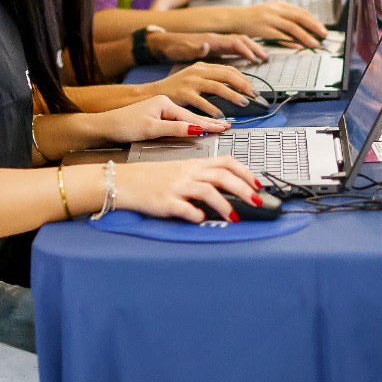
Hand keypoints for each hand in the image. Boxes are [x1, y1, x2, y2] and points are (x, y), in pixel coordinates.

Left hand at [82, 95, 227, 144]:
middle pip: (191, 116)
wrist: (103, 126)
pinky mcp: (156, 117)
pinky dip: (190, 124)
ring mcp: (160, 109)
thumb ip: (175, 129)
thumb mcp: (151, 129)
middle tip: (227, 126)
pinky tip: (197, 127)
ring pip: (186, 118)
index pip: (191, 117)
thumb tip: (196, 129)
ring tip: (219, 126)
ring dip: (202, 123)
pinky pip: (179, 121)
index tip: (224, 128)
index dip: (208, 125)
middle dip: (210, 122)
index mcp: (165, 102)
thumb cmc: (123, 125)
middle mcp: (165, 103)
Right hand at [113, 156, 265, 222]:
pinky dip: (195, 214)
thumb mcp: (180, 171)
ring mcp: (177, 187)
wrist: (124, 181)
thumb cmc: (152, 178)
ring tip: (234, 218)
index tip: (258, 184)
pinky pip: (184, 208)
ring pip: (207, 191)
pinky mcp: (164, 202)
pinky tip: (201, 220)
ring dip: (225, 205)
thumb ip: (202, 177)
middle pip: (222, 176)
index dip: (245, 172)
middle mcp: (188, 174)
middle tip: (257, 202)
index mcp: (194, 165)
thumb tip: (227, 189)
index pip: (226, 162)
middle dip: (244, 189)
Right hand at [147, 63, 260, 116]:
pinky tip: (221, 115)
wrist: (150, 93)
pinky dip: (213, 109)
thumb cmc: (175, 89)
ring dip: (233, 96)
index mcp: (202, 66)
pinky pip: (202, 101)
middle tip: (253, 95)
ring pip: (218, 87)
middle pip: (226, 75)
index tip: (252, 88)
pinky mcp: (183, 93)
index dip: (243, 78)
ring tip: (243, 103)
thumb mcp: (193, 78)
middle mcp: (197, 71)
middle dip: (243, 85)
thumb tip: (232, 86)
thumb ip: (211, 79)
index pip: (228, 69)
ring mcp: (190, 81)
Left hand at [150, 30, 267, 64]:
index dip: (246, 50)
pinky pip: (234, 46)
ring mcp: (217, 41)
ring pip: (240, 42)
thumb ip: (195, 49)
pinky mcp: (216, 46)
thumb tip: (207, 45)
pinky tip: (249, 58)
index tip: (255, 60)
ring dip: (252, 48)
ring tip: (263, 57)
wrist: (165, 43)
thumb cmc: (174, 48)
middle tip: (265, 58)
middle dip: (255, 48)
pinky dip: (245, 50)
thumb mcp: (182, 50)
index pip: (234, 42)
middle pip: (241, 40)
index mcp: (212, 40)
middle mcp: (217, 38)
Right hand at [228, 2, 328, 48]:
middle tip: (324, 35)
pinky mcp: (263, 30)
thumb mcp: (269, 12)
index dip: (313, 20)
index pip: (301, 12)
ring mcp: (269, 19)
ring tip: (314, 44)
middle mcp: (276, 10)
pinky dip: (291, 41)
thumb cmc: (252, 18)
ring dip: (306, 36)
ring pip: (292, 27)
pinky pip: (280, 36)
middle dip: (314, 27)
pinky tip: (299, 46)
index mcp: (279, 5)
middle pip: (300, 17)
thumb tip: (300, 29)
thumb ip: (284, 18)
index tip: (322, 28)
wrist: (233, 18)